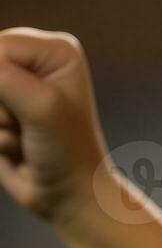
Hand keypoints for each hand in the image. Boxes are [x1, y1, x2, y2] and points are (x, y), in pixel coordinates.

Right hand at [0, 28, 109, 225]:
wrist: (70, 196)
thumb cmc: (66, 150)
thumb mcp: (38, 105)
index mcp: (56, 51)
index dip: (3, 82)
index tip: (34, 108)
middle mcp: (35, 63)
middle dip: (1, 107)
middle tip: (30, 126)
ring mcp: (15, 89)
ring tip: (27, 136)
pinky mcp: (1, 112)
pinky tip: (20, 148)